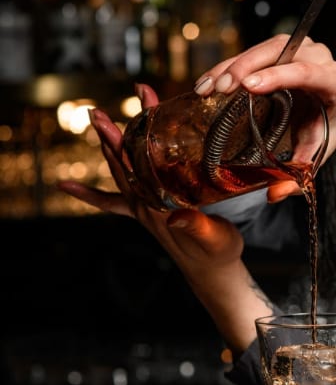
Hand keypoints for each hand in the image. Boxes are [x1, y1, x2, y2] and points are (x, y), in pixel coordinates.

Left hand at [58, 84, 270, 352]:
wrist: (212, 273)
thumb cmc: (218, 253)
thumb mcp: (214, 238)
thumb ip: (196, 226)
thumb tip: (177, 216)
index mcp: (158, 206)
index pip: (139, 166)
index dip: (132, 137)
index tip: (130, 112)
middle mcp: (145, 205)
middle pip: (122, 164)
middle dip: (110, 135)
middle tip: (97, 111)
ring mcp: (144, 209)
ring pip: (121, 172)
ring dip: (110, 146)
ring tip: (99, 119)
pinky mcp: (148, 213)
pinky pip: (113, 201)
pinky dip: (89, 194)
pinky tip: (67, 186)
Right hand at [194, 35, 335, 201]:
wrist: (332, 104)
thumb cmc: (327, 125)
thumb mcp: (319, 149)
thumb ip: (302, 170)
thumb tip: (275, 194)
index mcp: (333, 80)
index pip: (306, 72)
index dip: (278, 77)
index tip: (249, 86)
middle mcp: (318, 56)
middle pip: (280, 54)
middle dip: (246, 68)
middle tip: (221, 88)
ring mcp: (298, 47)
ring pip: (263, 49)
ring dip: (231, 66)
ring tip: (207, 88)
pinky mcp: (279, 47)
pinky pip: (252, 51)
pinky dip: (227, 66)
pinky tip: (208, 82)